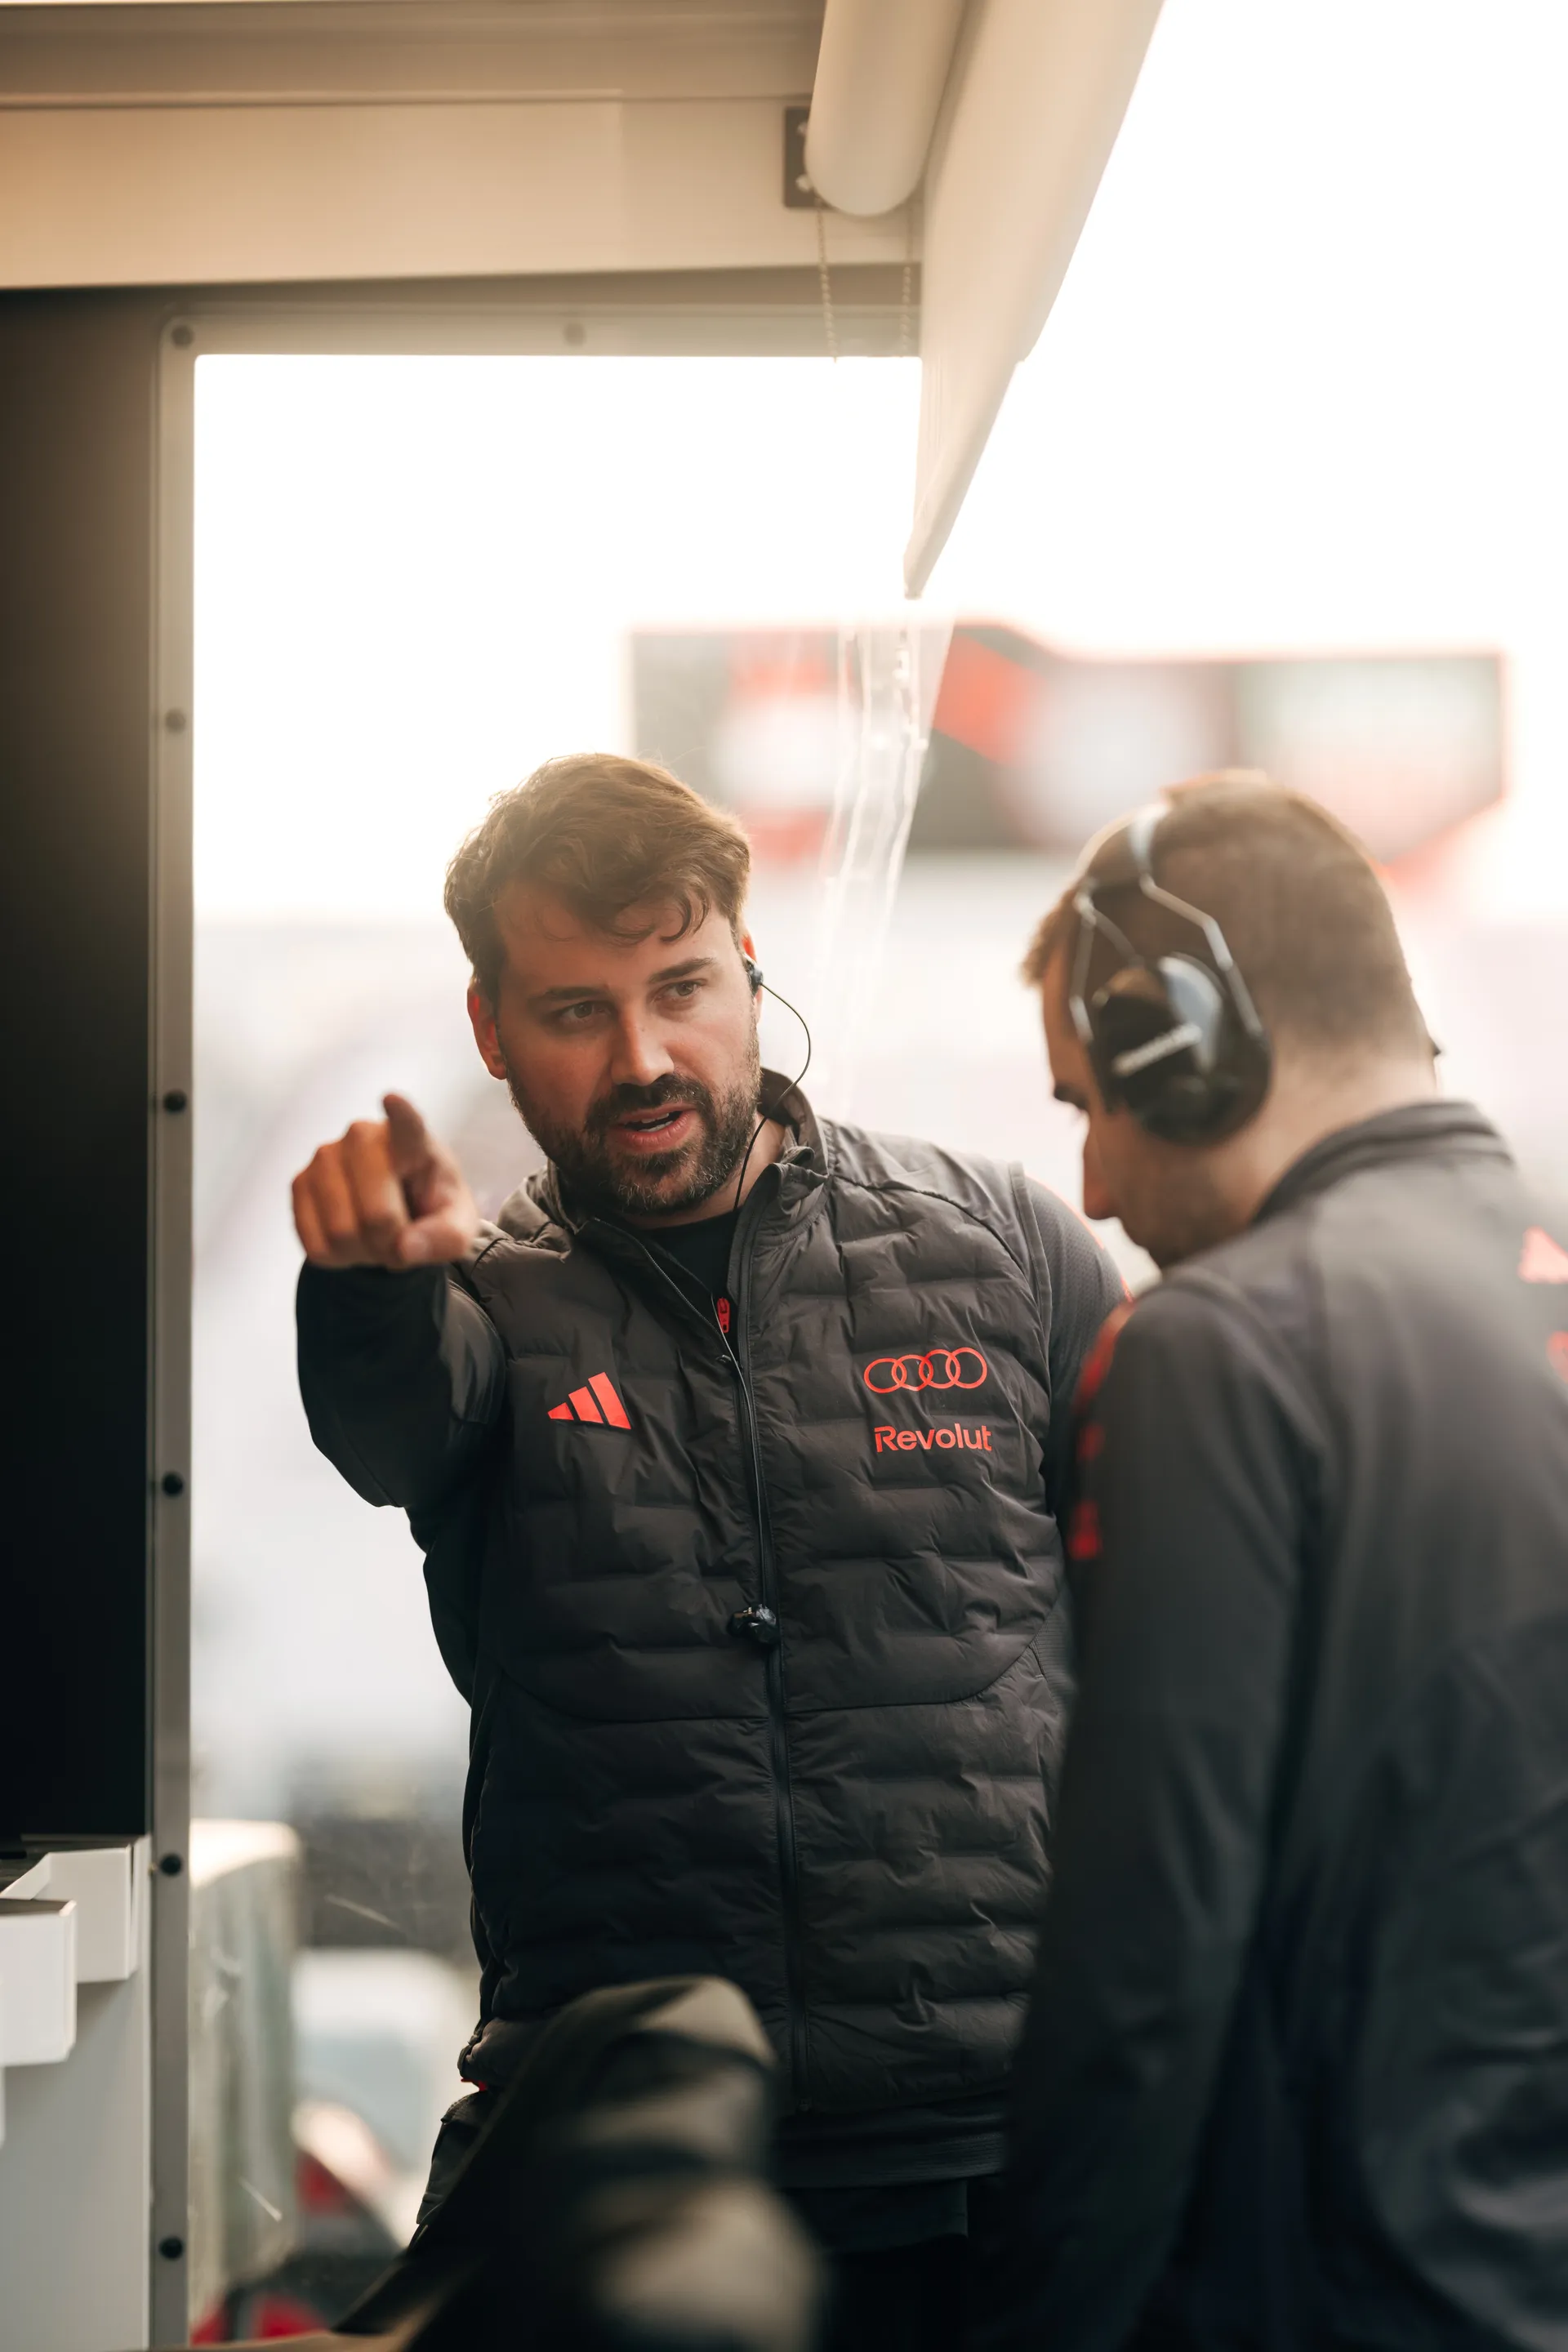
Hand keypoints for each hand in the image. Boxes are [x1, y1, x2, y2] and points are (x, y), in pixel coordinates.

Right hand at [292, 1094, 479, 1268]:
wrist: (398, 1214)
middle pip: (376, 1216)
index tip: (393, 1100)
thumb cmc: (431, 1210)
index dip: (401, 1116)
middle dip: (391, 1245)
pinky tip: (352, 1239)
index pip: (408, 1126)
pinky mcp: (300, 1182)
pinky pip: (315, 1244)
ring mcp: (325, 1156)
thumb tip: (404, 1248)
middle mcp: (363, 1137)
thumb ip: (442, 1239)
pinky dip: (339, 1258)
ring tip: (378, 1238)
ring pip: (341, 1234)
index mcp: (414, 1142)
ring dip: (364, 1253)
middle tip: (401, 1242)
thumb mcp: (456, 1230)